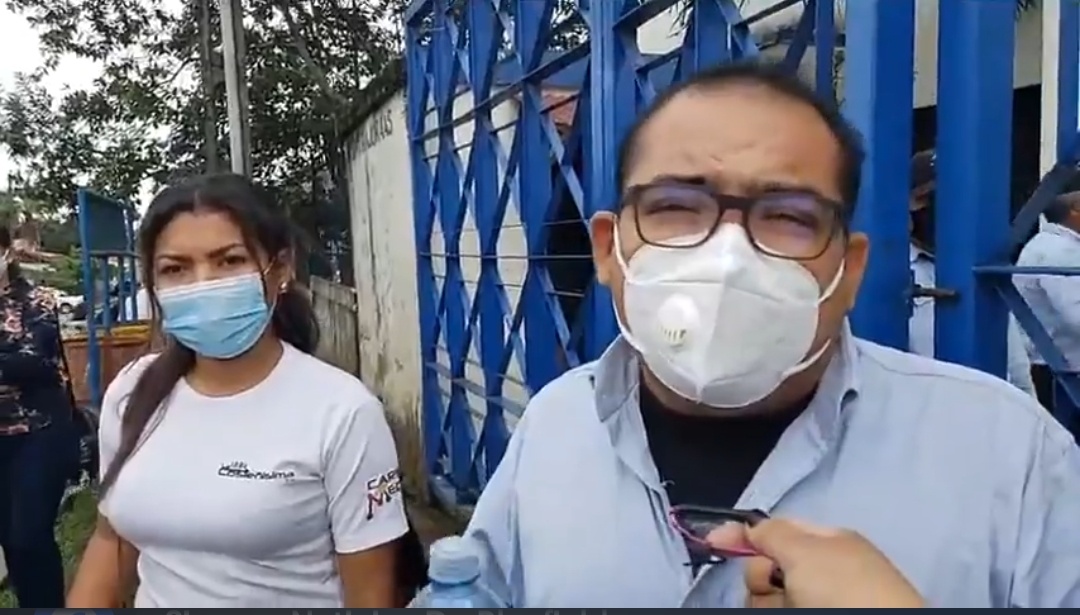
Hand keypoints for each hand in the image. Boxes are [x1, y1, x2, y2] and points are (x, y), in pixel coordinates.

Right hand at [707, 518, 924, 608]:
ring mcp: (810, 604)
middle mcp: (816, 574)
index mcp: (825, 544)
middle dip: (761, 576)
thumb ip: (771, 532)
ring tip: (793, 607)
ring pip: (763, 598)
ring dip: (767, 601)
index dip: (743, 535)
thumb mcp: (806, 549)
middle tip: (781, 585)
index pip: (775, 532)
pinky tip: (786, 612)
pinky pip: (770, 611)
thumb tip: (746, 528)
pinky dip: (771, 610)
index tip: (713, 541)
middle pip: (762, 568)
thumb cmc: (845, 588)